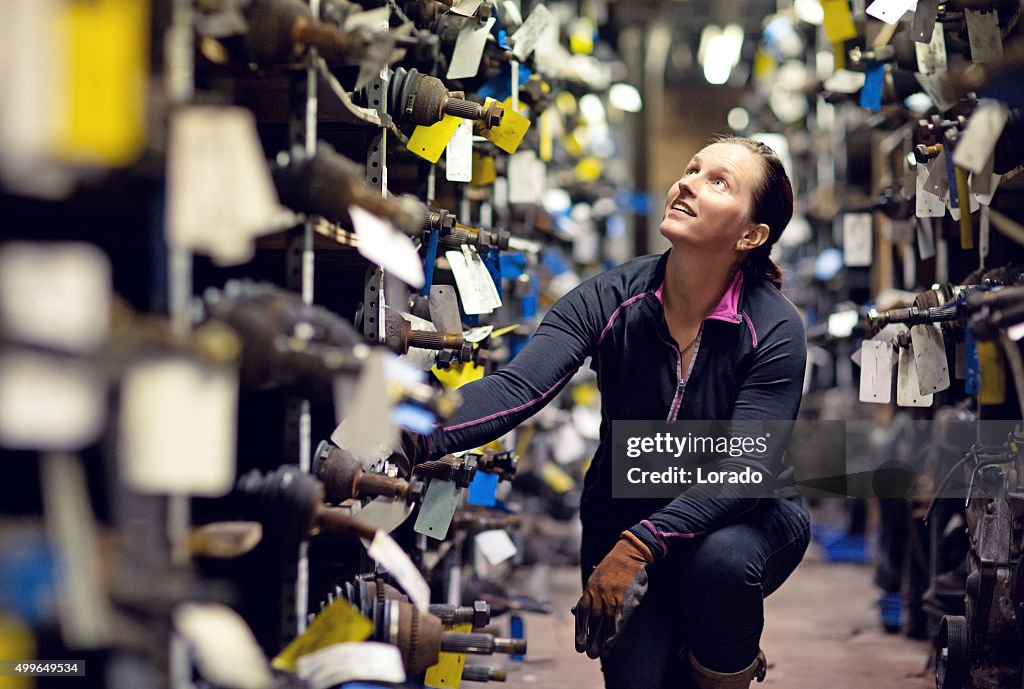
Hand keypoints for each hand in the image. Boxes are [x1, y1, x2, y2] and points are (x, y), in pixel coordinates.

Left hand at [572, 532, 653, 657]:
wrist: (628, 555)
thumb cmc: (610, 568)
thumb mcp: (594, 580)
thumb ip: (586, 597)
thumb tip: (574, 611)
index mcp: (590, 589)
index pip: (582, 613)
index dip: (580, 630)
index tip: (578, 643)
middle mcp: (599, 595)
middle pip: (593, 621)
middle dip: (589, 638)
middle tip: (587, 653)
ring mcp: (612, 598)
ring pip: (605, 623)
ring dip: (601, 640)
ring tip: (598, 654)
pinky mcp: (625, 601)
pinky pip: (618, 621)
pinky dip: (614, 634)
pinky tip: (610, 644)